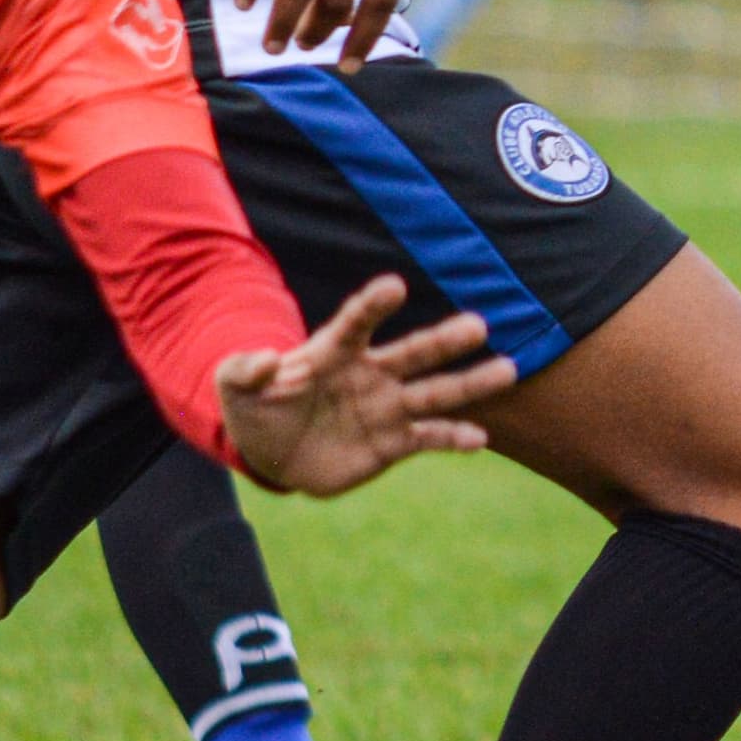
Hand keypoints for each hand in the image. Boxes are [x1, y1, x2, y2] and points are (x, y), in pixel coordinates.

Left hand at [218, 274, 514, 495]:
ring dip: (470, 383)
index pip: (356, 322)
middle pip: (412, 353)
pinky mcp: (392, 443)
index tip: (395, 287)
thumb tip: (261, 359)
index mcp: (333, 352)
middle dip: (443, 340)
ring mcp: (385, 408)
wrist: (274, 454)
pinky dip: (454, 438)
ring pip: (434, 392)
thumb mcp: (233, 387)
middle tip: (478, 324)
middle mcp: (369, 374)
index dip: (373, 305)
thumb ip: (241, 370)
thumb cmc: (255, 409)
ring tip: (507, 369)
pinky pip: (429, 438)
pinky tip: (479, 438)